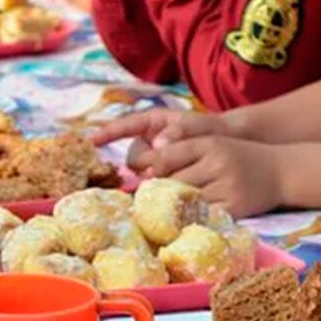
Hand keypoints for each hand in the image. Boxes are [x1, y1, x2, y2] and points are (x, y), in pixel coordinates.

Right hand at [93, 109, 236, 174]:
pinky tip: (159, 196)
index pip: (124, 126)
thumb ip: (178, 132)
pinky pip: (149, 182)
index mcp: (151, 123)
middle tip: (160, 169)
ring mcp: (153, 160)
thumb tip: (158, 145)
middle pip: (134, 157)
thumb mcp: (197, 126)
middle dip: (144, 164)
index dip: (108, 133)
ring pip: (141, 173)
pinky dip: (154, 188)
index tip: (90, 142)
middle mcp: (147, 142)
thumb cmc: (210, 130)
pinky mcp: (161, 176)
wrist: (230, 145)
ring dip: (153, 177)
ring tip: (172, 179)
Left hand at [147, 136, 283, 217]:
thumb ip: (180, 151)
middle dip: (161, 189)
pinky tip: (187, 216)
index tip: (146, 174)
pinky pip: (202, 215)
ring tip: (168, 206)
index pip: (166, 156)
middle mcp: (218, 162)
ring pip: (185, 200)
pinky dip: (192, 216)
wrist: (282, 171)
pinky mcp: (235, 207)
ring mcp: (227, 186)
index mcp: (209, 143)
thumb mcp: (212, 144)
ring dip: (174, 205)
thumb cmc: (238, 157)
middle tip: (152, 195)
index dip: (151, 167)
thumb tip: (145, 169)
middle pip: (172, 181)